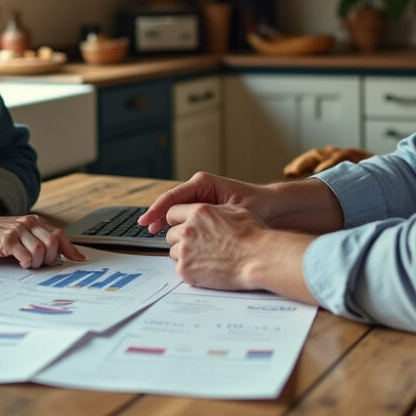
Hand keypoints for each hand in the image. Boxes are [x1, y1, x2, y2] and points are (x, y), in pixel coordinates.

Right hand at [0, 215, 85, 267]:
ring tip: (28, 263)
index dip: (70, 249)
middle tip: (41, 263)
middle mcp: (28, 223)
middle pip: (53, 242)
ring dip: (37, 262)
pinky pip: (26, 255)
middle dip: (50, 258)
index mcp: (35, 222)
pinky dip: (26, 263)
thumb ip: (38, 240)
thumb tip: (58, 255)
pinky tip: (21, 262)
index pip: (59, 234)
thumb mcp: (21, 234)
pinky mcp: (7, 240)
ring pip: (41, 250)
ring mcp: (18, 231)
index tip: (79, 260)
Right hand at [140, 172, 276, 233]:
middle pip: (170, 201)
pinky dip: (175, 222)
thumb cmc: (256, 204)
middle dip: (157, 214)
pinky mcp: (203, 207)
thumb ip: (212, 215)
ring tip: (152, 232)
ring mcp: (200, 197)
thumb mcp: (234, 210)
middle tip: (145, 227)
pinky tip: (169, 233)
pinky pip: (185, 214)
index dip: (158, 209)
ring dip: (164, 219)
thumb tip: (191, 224)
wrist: (270, 204)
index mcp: (203, 183)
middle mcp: (199, 187)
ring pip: (175, 208)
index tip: (147, 220)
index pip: (174, 195)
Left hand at [163, 202, 271, 289]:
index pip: (172, 212)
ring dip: (185, 254)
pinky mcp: (185, 270)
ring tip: (205, 257)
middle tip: (197, 245)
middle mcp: (187, 229)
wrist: (258, 259)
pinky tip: (206, 268)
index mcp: (198, 212)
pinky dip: (190, 268)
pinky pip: (180, 267)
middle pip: (171, 233)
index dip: (177, 220)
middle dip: (181, 238)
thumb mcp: (233, 211)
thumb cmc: (253, 235)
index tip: (180, 225)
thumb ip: (212, 211)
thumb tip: (205, 213)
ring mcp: (185, 251)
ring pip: (174, 251)